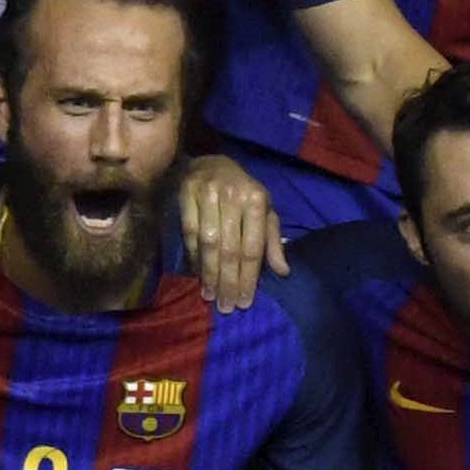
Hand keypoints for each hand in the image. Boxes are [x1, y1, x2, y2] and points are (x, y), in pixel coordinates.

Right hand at [170, 151, 278, 308]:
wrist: (210, 162)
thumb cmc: (242, 191)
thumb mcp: (264, 211)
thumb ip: (271, 241)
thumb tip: (283, 271)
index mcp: (257, 201)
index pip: (253, 247)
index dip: (249, 277)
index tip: (245, 302)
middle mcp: (233, 197)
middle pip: (230, 249)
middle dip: (229, 281)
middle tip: (226, 307)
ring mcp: (208, 194)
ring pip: (208, 243)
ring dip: (209, 273)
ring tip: (211, 296)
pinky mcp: (187, 195)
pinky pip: (189, 233)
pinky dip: (193, 257)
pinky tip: (197, 275)